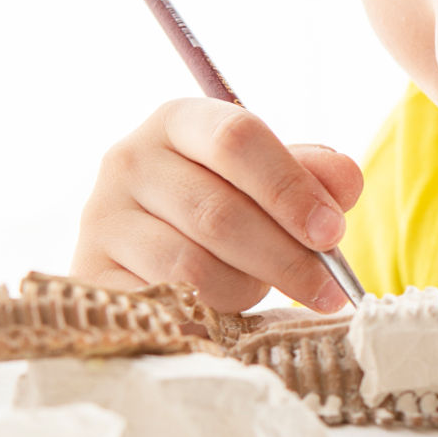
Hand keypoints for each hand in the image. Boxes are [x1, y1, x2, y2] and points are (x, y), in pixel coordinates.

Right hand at [71, 99, 362, 313]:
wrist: (140, 256)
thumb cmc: (216, 210)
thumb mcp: (264, 182)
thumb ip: (310, 175)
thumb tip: (347, 182)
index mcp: (178, 121)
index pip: (237, 139)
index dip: (291, 189)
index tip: (333, 232)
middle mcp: (129, 159)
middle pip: (219, 211)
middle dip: (285, 257)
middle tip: (326, 289)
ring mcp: (102, 217)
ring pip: (192, 266)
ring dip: (246, 289)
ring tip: (263, 292)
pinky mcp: (90, 274)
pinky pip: (164, 304)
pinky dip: (208, 316)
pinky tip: (227, 315)